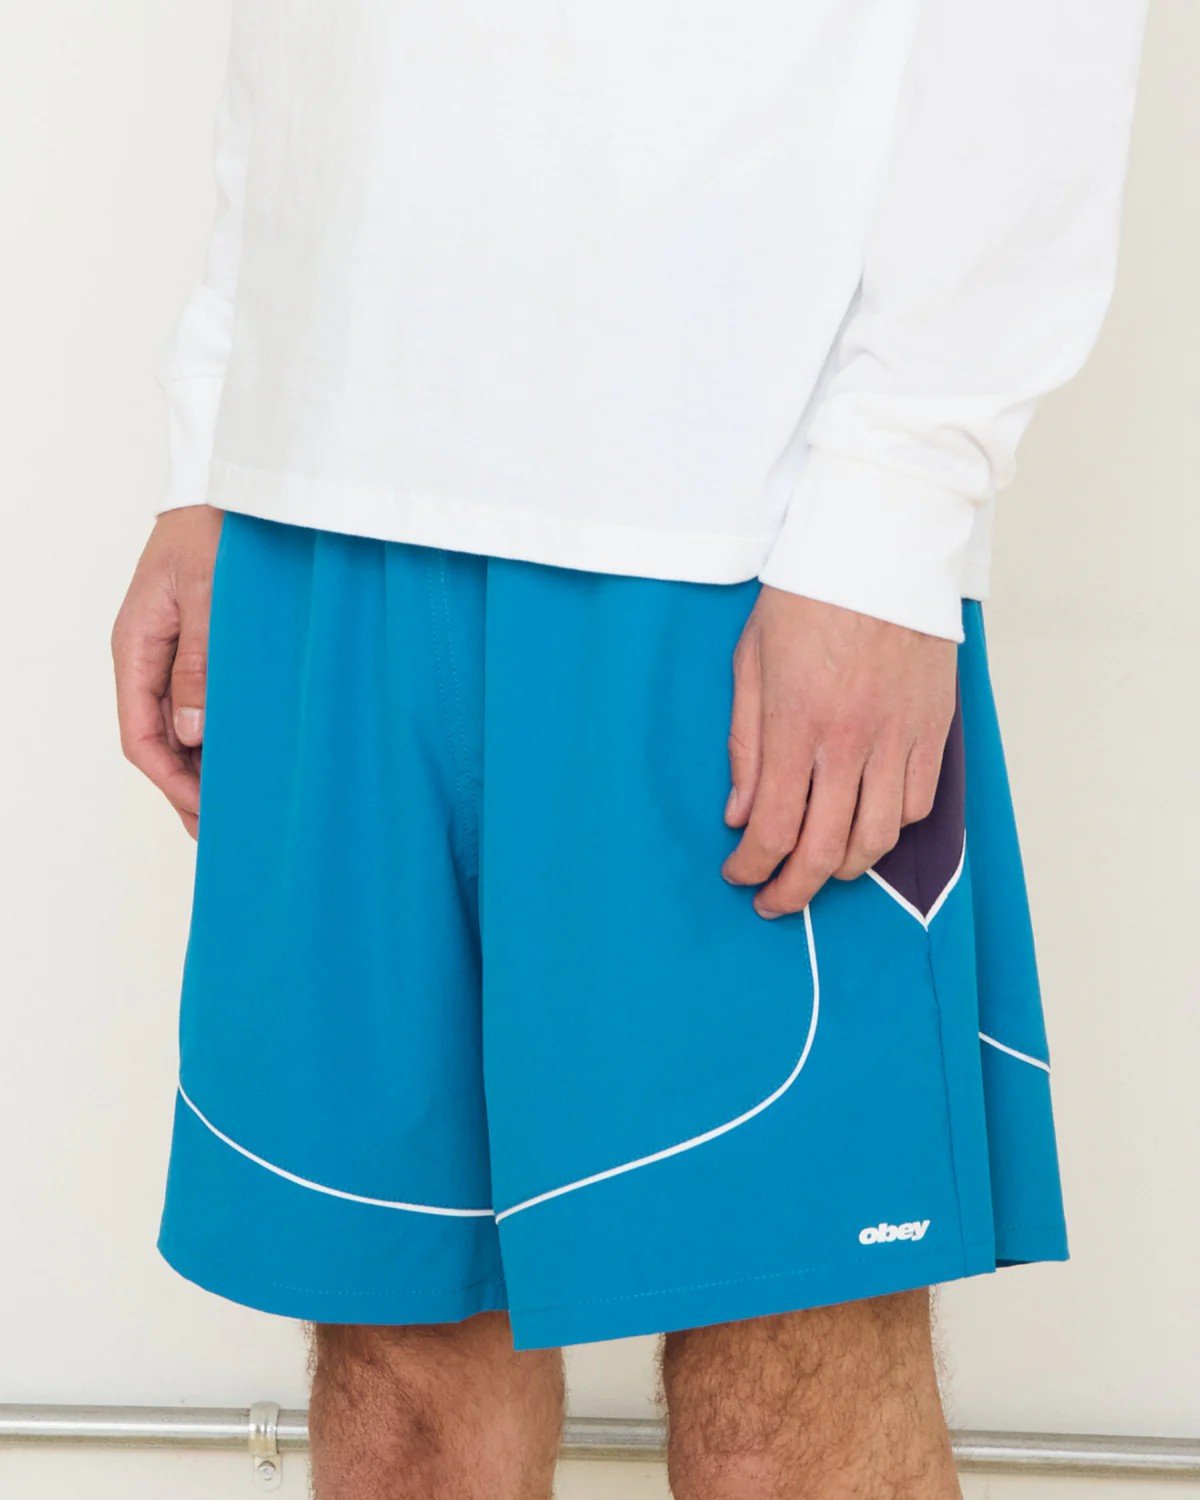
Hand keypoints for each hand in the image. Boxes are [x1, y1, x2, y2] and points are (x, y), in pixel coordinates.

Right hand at [112, 506, 222, 837]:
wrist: (235, 485)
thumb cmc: (218, 529)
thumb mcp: (210, 596)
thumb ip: (201, 662)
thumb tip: (192, 731)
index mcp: (136, 646)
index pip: (140, 736)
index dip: (171, 783)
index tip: (206, 816)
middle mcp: (149, 655)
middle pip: (159, 740)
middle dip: (187, 788)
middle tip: (226, 832)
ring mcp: (174, 651)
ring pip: (180, 726)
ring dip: (205, 766)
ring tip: (240, 807)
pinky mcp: (202, 644)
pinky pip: (202, 702)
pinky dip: (220, 735)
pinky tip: (246, 757)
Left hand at [722, 588, 956, 917]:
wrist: (881, 543)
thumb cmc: (808, 594)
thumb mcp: (750, 662)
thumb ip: (745, 745)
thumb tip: (740, 813)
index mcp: (796, 725)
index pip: (774, 828)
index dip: (753, 869)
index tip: (740, 876)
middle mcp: (850, 742)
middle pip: (825, 851)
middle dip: (795, 890)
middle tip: (775, 901)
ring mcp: (898, 738)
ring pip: (878, 838)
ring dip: (843, 868)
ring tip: (818, 868)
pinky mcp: (933, 728)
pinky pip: (918, 804)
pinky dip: (891, 828)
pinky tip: (866, 825)